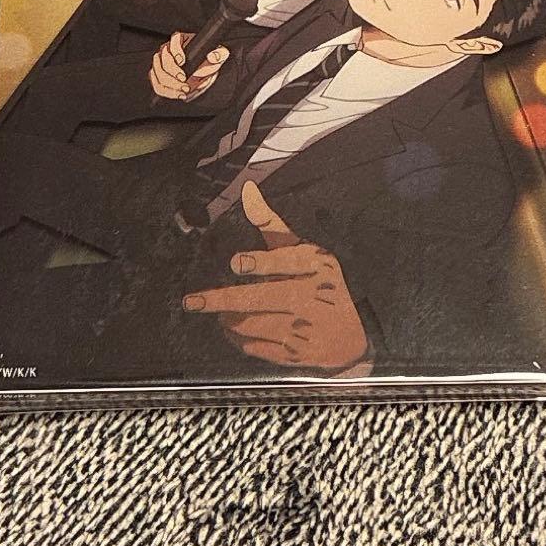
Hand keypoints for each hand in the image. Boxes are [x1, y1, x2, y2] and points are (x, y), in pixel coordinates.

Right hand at [148, 30, 228, 100]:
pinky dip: (167, 91)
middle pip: (164, 58)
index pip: (175, 40)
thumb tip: (213, 57)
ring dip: (170, 84)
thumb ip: (219, 54)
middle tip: (184, 80)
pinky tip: (179, 94)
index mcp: (181, 40)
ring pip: (158, 73)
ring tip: (184, 89)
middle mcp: (168, 49)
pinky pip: (157, 85)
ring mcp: (161, 63)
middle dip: (173, 72)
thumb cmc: (208, 61)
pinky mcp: (158, 76)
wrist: (203, 73)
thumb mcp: (218, 56)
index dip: (176, 50)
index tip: (182, 61)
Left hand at [182, 181, 368, 371]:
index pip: (287, 262)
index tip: (236, 262)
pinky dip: (239, 339)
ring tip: (218, 313)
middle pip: (260, 298)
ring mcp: (302, 328)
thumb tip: (248, 191)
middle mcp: (310, 296)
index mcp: (314, 266)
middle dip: (223, 301)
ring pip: (252, 324)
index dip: (262, 262)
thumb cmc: (320, 282)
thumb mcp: (305, 250)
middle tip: (193, 302)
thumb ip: (271, 224)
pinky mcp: (295, 354)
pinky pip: (256, 347)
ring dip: (227, 319)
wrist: (352, 336)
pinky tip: (233, 330)